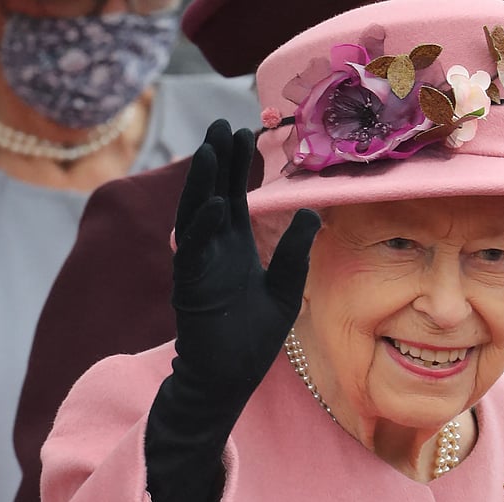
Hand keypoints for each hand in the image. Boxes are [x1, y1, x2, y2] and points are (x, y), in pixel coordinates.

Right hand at [171, 119, 319, 385]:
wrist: (229, 377)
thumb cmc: (253, 335)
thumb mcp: (285, 287)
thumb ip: (294, 251)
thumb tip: (313, 212)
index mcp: (234, 247)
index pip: (234, 196)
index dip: (238, 167)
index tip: (245, 133)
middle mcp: (213, 249)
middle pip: (212, 194)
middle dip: (217, 161)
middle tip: (222, 124)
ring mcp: (199, 266)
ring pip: (196, 214)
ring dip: (203, 182)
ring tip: (212, 148)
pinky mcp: (191, 287)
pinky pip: (193, 252)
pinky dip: (202, 227)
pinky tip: (215, 203)